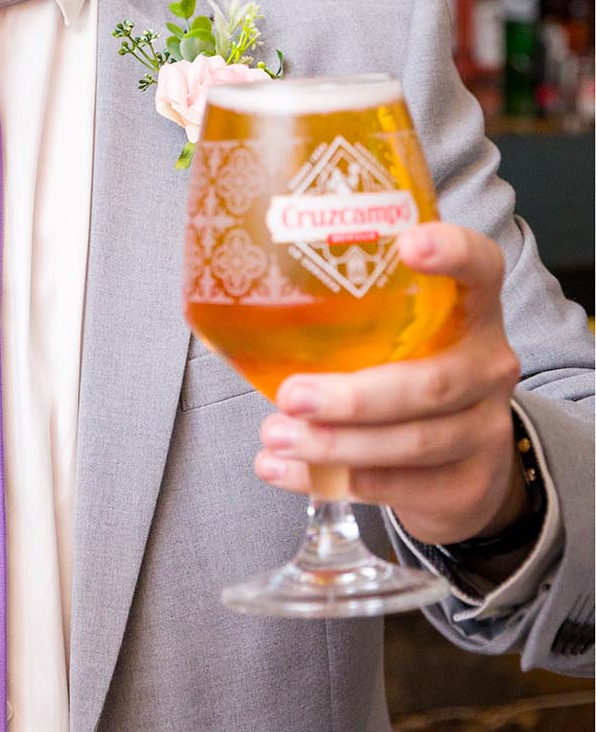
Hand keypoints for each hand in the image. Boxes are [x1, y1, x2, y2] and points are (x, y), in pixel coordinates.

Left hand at [254, 223, 525, 545]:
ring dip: (335, 443)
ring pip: (413, 441)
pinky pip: (398, 487)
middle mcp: (488, 364)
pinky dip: (333, 480)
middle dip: (355, 396)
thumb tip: (244, 290)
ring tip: (276, 436)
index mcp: (470, 309)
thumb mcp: (398, 335)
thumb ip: (351, 315)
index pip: (480, 267)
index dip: (452, 252)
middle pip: (431, 382)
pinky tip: (283, 470)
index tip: (408, 244)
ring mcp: (485, 428)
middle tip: (290, 395)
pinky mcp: (468, 483)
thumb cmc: (407, 373)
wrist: (466, 465)